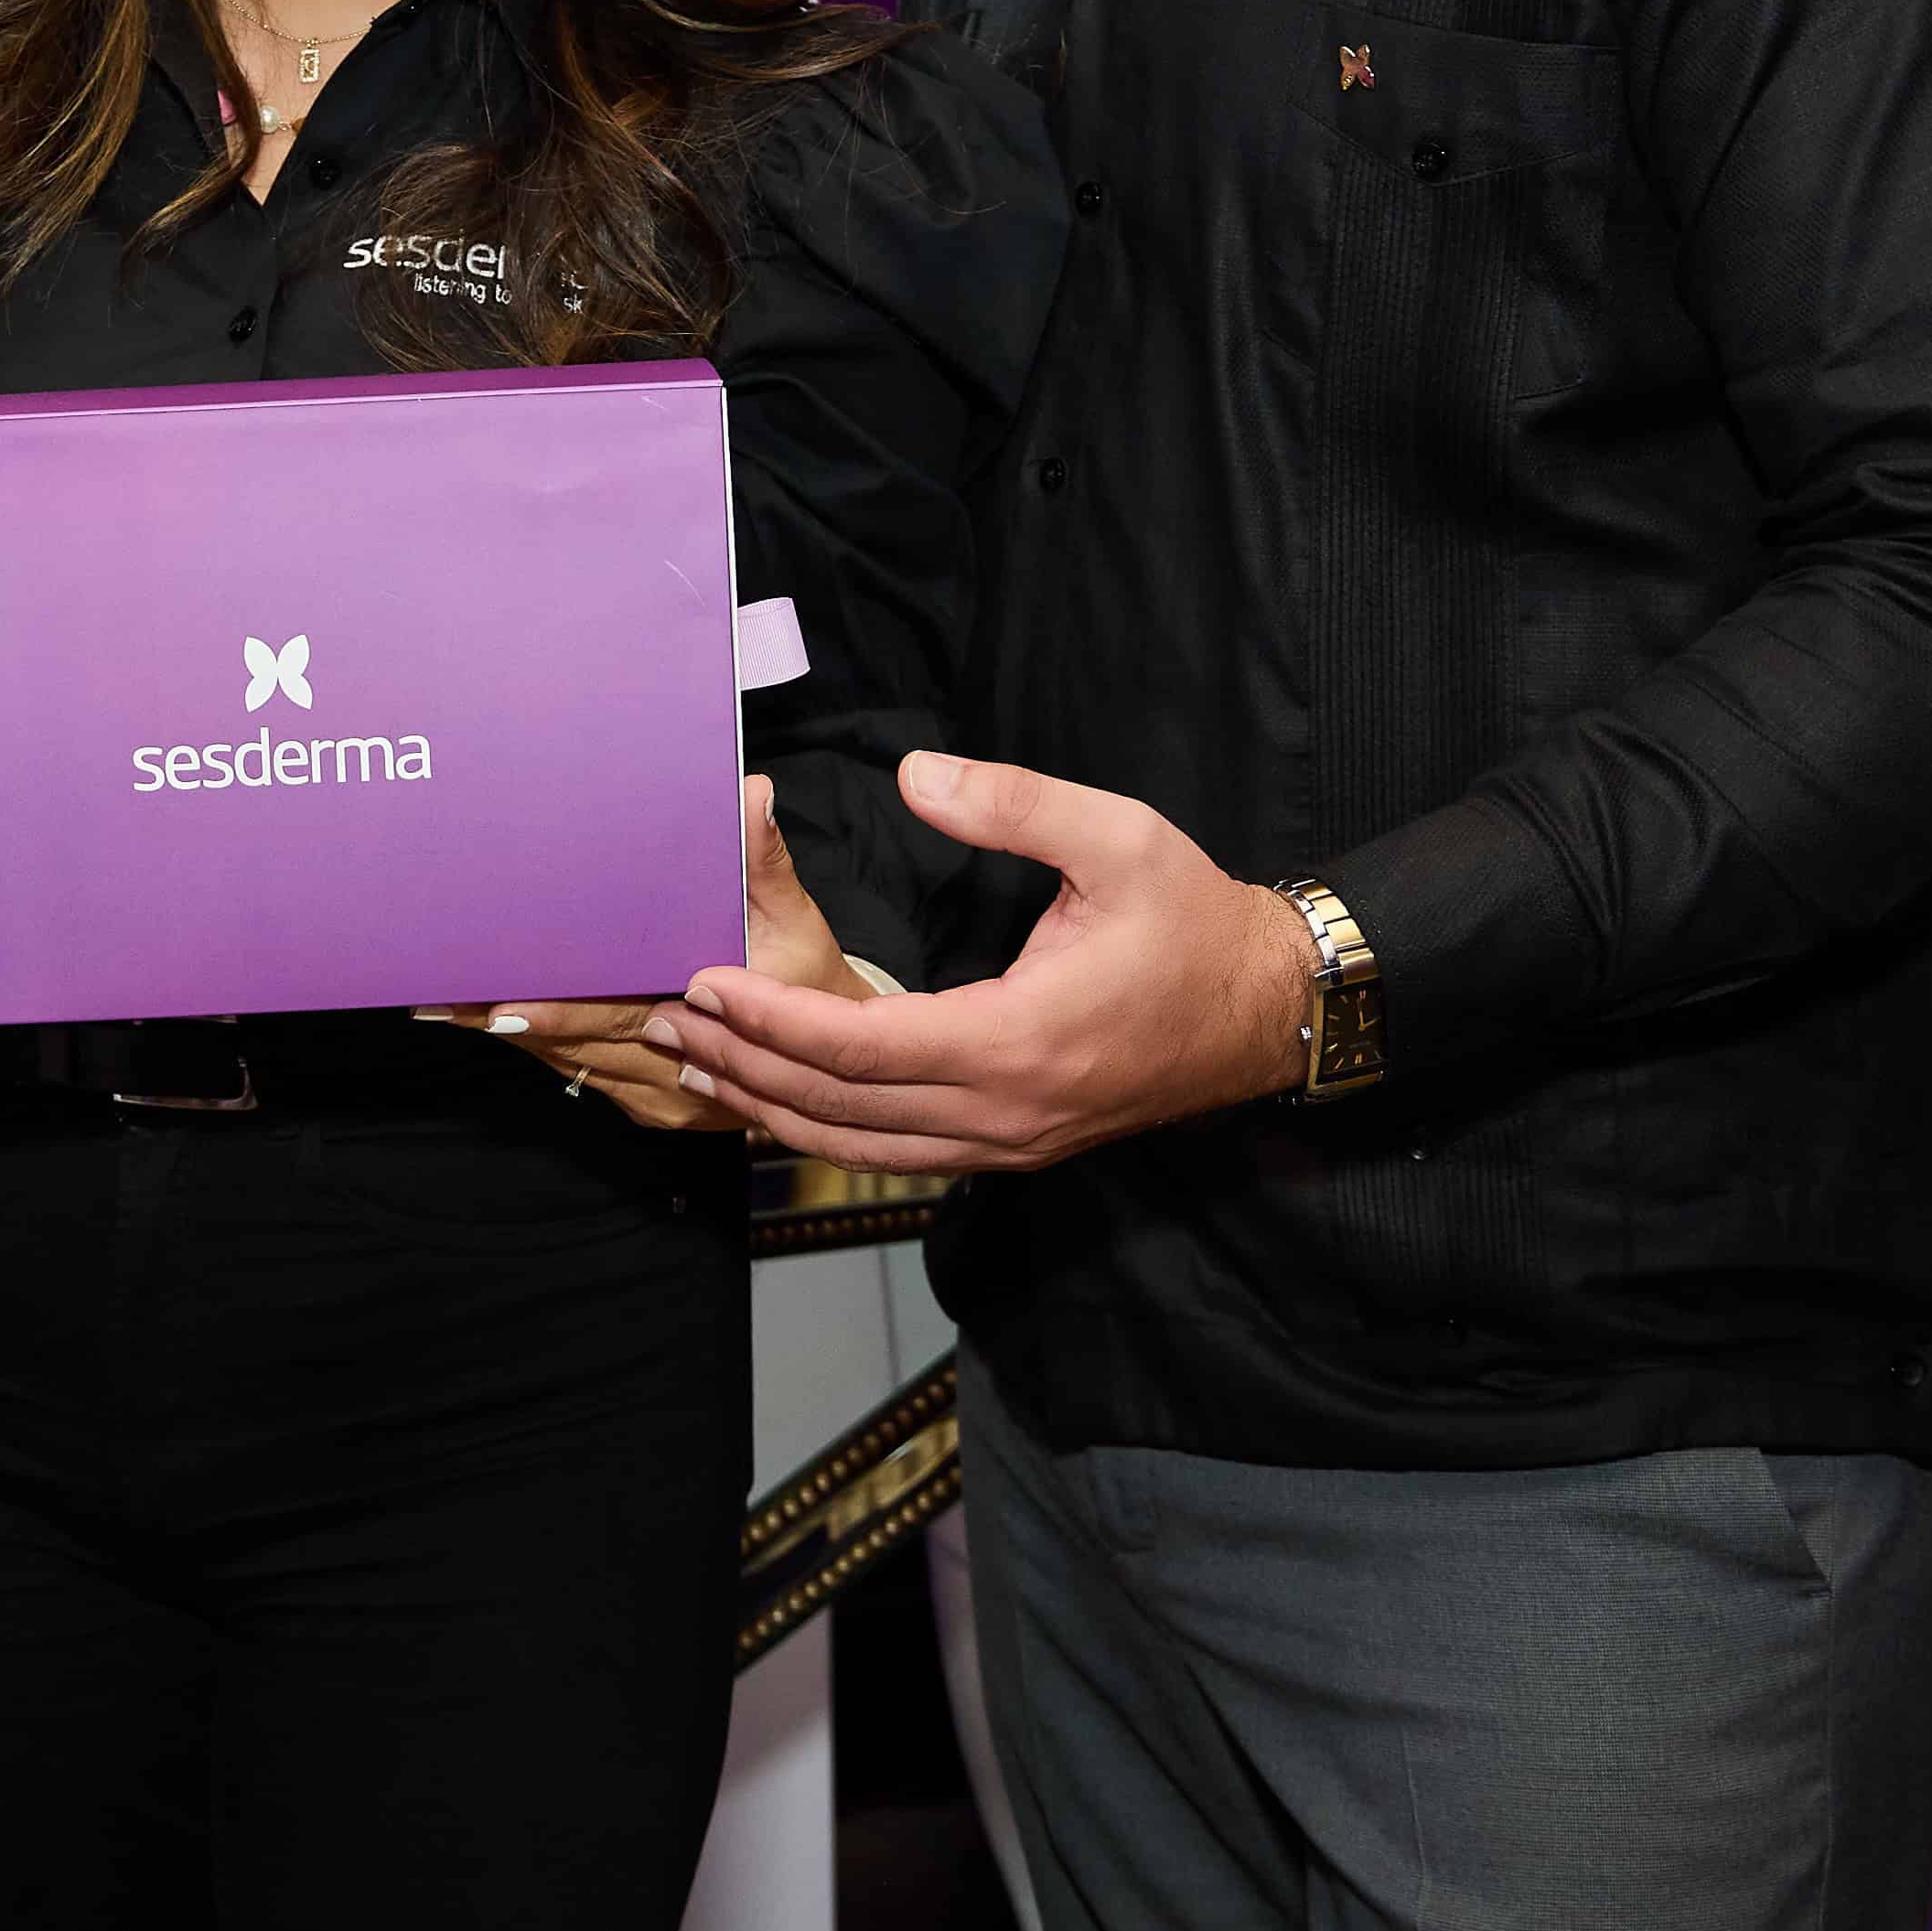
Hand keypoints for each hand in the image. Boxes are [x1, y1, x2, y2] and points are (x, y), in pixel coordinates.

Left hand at [427, 779, 863, 1132]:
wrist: (829, 1056)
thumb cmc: (808, 983)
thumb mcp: (794, 919)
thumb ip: (762, 861)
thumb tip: (750, 795)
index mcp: (713, 1022)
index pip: (621, 1016)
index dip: (560, 1014)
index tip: (503, 1006)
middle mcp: (680, 1070)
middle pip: (580, 1043)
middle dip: (507, 1020)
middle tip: (442, 1001)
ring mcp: (660, 1093)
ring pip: (572, 1062)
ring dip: (514, 1035)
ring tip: (446, 1007)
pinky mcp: (645, 1098)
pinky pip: (582, 1073)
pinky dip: (543, 1045)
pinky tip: (492, 1021)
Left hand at [648, 753, 1310, 1173]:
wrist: (1267, 1012)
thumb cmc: (1193, 922)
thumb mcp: (1119, 837)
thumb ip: (1013, 803)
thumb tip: (915, 775)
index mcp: (1017, 1040)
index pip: (860, 1046)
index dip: (771, 1019)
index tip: (703, 984)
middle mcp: (1002, 1112)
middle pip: (841, 1107)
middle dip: (744, 1065)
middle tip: (664, 1022)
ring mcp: (1007, 1142)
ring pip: (861, 1147)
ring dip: (771, 1107)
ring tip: (695, 1065)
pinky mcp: (1013, 1147)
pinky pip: (897, 1155)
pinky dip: (826, 1131)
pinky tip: (778, 1102)